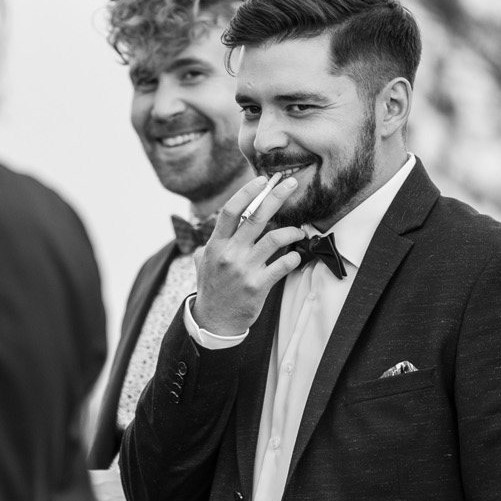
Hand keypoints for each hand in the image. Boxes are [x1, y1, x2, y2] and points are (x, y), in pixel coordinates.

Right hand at [192, 172, 310, 336]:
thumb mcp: (201, 262)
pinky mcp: (258, 285)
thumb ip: (210, 243)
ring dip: (291, 231)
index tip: (262, 180)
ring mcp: (244, 269)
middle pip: (257, 217)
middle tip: (290, 184)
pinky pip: (282, 265)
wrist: (214, 320)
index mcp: (216, 244)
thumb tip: (218, 227)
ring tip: (298, 230)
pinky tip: (295, 255)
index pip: (232, 210)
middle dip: (276, 196)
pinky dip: (293, 257)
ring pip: (275, 239)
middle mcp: (230, 253)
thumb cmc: (211, 288)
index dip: (248, 192)